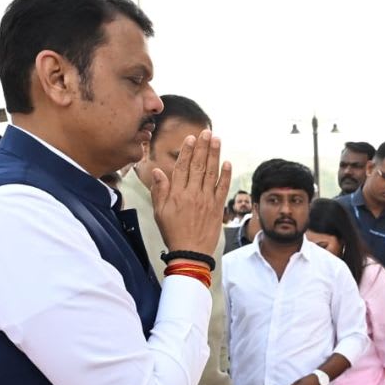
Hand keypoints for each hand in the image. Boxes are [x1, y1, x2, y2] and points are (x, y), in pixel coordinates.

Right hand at [151, 129, 232, 254]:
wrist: (190, 252)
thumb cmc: (173, 233)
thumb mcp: (159, 213)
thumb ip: (159, 191)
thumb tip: (157, 171)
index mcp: (176, 194)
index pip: (182, 167)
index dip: (187, 151)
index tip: (191, 138)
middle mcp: (192, 194)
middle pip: (198, 165)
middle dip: (203, 147)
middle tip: (207, 132)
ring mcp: (206, 200)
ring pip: (211, 173)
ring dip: (215, 154)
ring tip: (217, 140)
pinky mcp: (217, 207)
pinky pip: (222, 188)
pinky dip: (226, 175)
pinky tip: (227, 162)